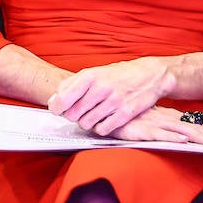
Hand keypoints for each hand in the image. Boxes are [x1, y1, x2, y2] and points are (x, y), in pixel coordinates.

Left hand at [49, 57, 175, 135]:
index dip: (57, 108)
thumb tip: (53, 101)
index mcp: (90, 76)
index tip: (59, 110)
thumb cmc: (117, 75)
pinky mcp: (125, 114)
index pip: (62, 98)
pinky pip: (102, 129)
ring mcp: (114, 101)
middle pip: (72, 114)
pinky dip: (99, 128)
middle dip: (73, 115)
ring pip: (86, 123)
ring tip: (92, 115)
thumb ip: (72, 85)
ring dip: (86, 122)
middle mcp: (101, 88)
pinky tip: (103, 121)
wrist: (149, 75)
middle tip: (79, 111)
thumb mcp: (94, 72)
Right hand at [104, 105, 202, 145]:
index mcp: (169, 116)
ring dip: (199, 136)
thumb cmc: (125, 115)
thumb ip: (165, 127)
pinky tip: (182, 141)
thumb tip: (184, 135)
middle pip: (196, 127)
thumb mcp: (149, 120)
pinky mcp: (138, 130)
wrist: (100, 105)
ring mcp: (152, 123)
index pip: (198, 123)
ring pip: (181, 131)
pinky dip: (170, 137)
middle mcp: (165, 118)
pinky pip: (157, 134)